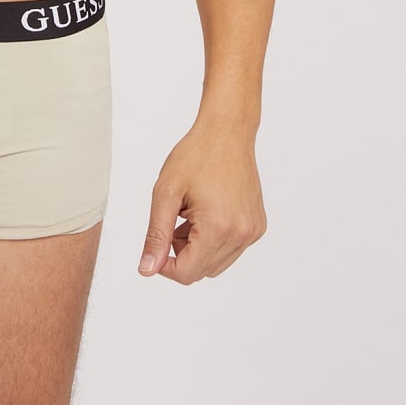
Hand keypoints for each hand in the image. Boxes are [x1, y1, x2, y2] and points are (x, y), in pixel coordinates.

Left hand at [138, 121, 265, 283]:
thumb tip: (147, 269)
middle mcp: (241, 235)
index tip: (157, 242)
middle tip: (174, 219)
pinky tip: (205, 211)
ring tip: (188, 214)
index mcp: (218, 228)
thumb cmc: (196, 155)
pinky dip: (214, 240)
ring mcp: (252, 232)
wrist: (227, 132)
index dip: (165, 265)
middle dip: (181, 253)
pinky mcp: (257, 226)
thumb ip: (156, 235)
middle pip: (203, 270)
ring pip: (217, 263)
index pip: (187, 273)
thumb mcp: (166, 193)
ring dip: (198, 248)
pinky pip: (232, 248)